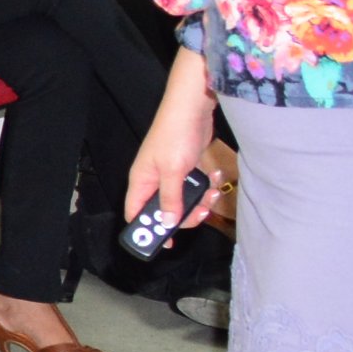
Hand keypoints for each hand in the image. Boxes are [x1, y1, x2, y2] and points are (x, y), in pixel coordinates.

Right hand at [125, 65, 214, 240]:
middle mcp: (154, 180)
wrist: (192, 107)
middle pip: (165, 210)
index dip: (147, 230)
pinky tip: (216, 176)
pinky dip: (207, 185)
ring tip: (212, 191)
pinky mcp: (186, 167)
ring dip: (201, 199)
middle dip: (186, 215)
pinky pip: (195, 186)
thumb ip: (170, 199)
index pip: (136, 213)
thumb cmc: (175, 136)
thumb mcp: (172, 172)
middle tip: (201, 212)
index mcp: (142, 181)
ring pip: (184, 200)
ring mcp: (171, 174)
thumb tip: (166, 223)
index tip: (167, 244)